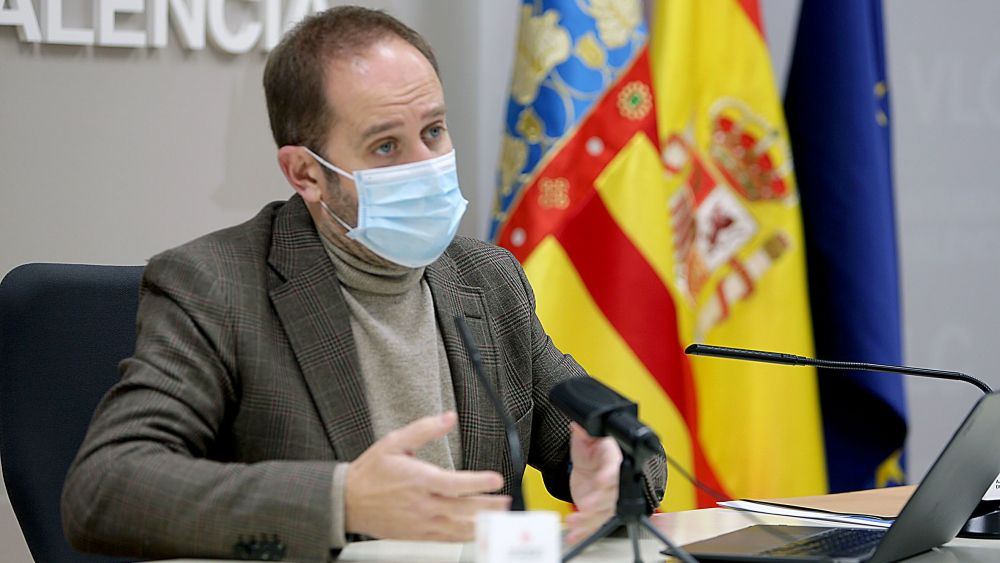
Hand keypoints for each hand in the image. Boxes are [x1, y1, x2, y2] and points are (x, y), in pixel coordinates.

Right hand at [344, 411, 510, 541]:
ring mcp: (421, 522)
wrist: (348, 501)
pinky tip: (478, 531)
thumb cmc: (371, 472)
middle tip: (507, 501)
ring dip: (482, 523)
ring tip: (500, 517)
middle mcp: (423, 504)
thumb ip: (424, 430)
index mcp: (419, 480)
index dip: (478, 483)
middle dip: (489, 506)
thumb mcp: (394, 442)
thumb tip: (447, 418)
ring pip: (458, 527)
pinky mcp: (419, 534)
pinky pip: (447, 538)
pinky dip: (466, 536)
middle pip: (463, 509)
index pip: (455, 484)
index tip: (496, 479)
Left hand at [565, 422, 621, 544]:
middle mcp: (615, 481)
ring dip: (590, 519)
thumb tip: (579, 422)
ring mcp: (608, 497)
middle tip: (587, 506)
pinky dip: (585, 530)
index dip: (610, 475)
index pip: (616, 468)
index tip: (601, 480)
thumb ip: (584, 432)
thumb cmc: (593, 450)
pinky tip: (575, 535)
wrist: (590, 466)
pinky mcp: (600, 510)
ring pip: (604, 512)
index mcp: (615, 460)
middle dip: (600, 502)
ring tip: (575, 522)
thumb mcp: (587, 438)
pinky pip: (594, 523)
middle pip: (613, 494)